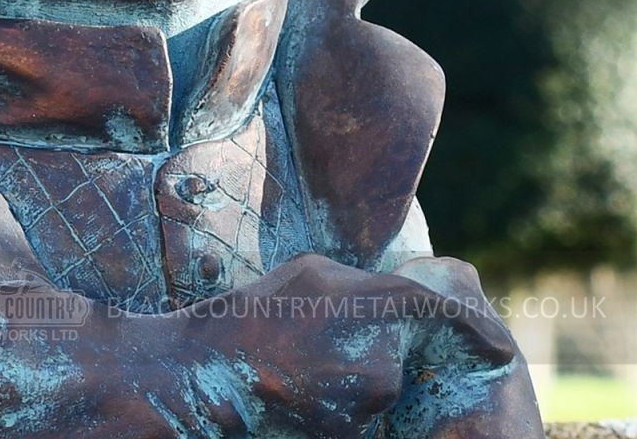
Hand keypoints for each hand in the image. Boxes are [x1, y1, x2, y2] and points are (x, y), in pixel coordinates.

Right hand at [190, 253, 515, 436]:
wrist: (199, 376)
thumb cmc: (248, 319)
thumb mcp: (305, 277)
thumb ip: (358, 286)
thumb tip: (396, 298)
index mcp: (365, 306)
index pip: (437, 312)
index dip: (473, 328)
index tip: (500, 346)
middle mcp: (376, 358)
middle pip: (405, 357)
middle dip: (387, 356)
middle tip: (334, 352)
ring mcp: (363, 404)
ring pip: (381, 391)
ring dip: (356, 383)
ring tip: (300, 369)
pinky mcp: (349, 436)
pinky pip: (362, 420)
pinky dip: (342, 411)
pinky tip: (301, 397)